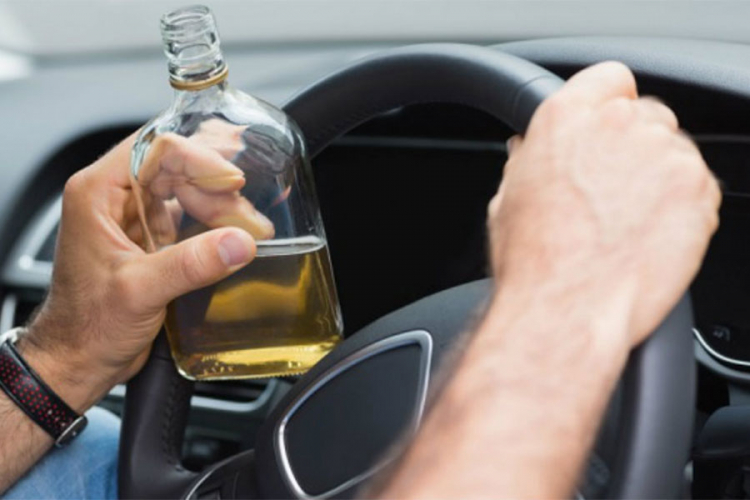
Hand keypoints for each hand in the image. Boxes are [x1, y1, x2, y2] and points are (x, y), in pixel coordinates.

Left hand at [16, 125, 259, 411]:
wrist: (79, 361)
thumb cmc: (85, 326)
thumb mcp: (138, 292)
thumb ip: (190, 265)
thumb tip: (238, 243)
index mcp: (98, 193)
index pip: (156, 149)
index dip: (199, 159)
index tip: (232, 181)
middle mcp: (115, 198)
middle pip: (177, 166)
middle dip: (217, 186)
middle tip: (248, 210)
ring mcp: (135, 218)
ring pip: (186, 190)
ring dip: (221, 206)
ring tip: (250, 228)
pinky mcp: (152, 239)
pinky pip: (189, 216)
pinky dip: (216, 224)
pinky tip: (236, 237)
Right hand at [487, 62, 720, 347]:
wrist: (567, 309)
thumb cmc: (533, 261)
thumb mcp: (508, 198)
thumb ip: (530, 160)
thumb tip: (530, 151)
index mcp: (566, 117)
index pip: (610, 79)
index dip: (610, 105)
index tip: (609, 128)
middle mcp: (619, 125)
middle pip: (647, 116)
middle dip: (635, 147)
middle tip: (615, 190)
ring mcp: (665, 155)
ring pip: (674, 152)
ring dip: (659, 178)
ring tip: (630, 223)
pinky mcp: (699, 191)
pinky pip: (700, 186)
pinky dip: (684, 208)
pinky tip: (650, 236)